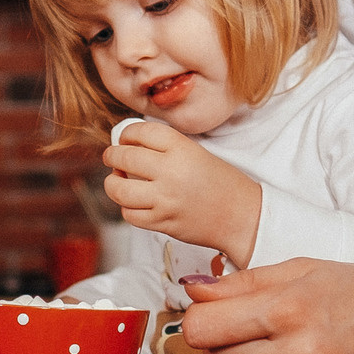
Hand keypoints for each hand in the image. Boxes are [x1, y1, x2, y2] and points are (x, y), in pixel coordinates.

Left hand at [102, 121, 262, 267]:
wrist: (240, 215)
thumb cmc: (221, 183)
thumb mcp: (197, 153)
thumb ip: (166, 148)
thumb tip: (129, 144)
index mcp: (182, 148)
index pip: (140, 132)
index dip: (126, 133)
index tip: (125, 138)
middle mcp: (171, 171)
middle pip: (124, 157)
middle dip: (112, 155)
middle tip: (113, 156)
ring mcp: (165, 198)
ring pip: (119, 189)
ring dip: (112, 183)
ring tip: (117, 180)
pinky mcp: (162, 221)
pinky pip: (129, 214)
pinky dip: (127, 207)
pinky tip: (134, 202)